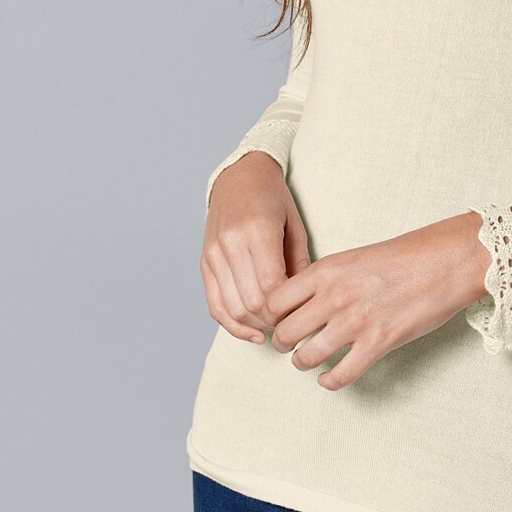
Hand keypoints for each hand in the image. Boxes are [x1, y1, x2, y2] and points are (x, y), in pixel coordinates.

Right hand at [201, 152, 311, 343]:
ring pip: (232, 308)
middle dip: (274, 320)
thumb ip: (301, 264)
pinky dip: (234, 325)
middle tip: (294, 324)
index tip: (303, 312)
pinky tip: (254, 333)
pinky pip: (215, 306)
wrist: (238, 178)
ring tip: (277, 328)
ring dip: (256, 325)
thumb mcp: (296, 225)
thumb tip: (306, 302)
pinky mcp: (204, 264)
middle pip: (251, 301)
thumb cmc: (274, 200)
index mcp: (257, 229)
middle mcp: (230, 243)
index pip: (271, 284)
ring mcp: (213, 255)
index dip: (288, 307)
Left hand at [261, 211, 490, 388]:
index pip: (273, 301)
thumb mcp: (353, 257)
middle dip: (282, 343)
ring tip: (308, 360)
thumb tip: (300, 303)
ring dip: (303, 363)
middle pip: (284, 332)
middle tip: (289, 343)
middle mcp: (335, 296)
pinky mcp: (378, 343)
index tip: (276, 321)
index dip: (270, 316)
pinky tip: (330, 377)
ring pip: (305, 357)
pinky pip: (340, 375)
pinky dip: (329, 382)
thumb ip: (325, 279)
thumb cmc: (405, 256)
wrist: (446, 261)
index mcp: (326, 270)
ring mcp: (356, 321)